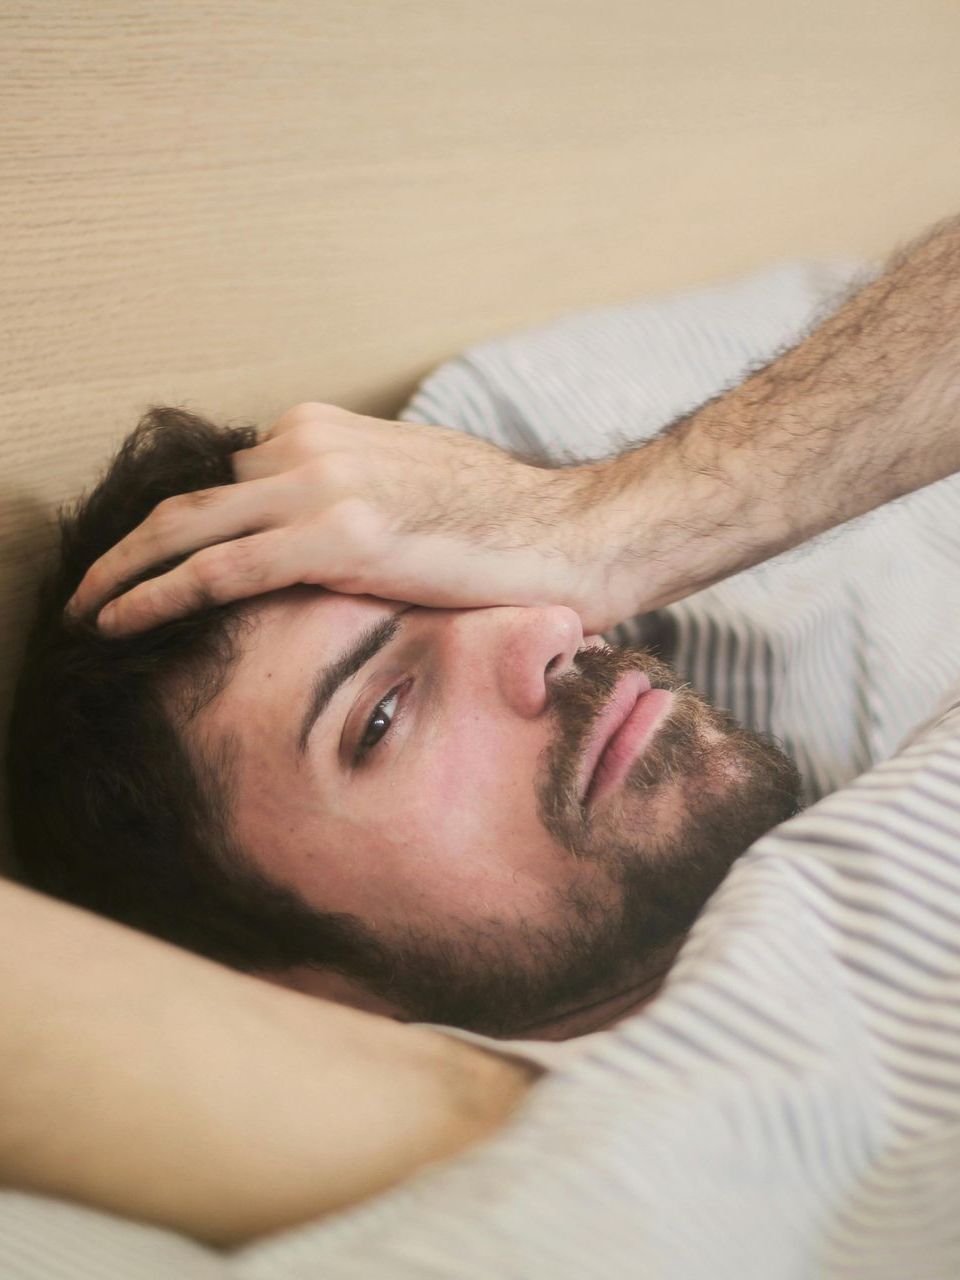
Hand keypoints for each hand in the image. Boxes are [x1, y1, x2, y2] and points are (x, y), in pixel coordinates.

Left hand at [68, 402, 617, 635]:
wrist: (576, 534)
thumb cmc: (505, 527)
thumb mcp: (411, 492)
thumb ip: (350, 499)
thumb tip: (315, 541)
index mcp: (329, 431)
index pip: (226, 478)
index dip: (176, 525)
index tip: (144, 562)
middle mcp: (313, 444)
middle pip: (190, 494)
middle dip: (129, 542)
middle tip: (88, 585)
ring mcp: (323, 485)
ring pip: (186, 526)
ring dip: (123, 570)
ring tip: (86, 609)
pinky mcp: (337, 538)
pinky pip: (219, 569)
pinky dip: (156, 595)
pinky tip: (117, 622)